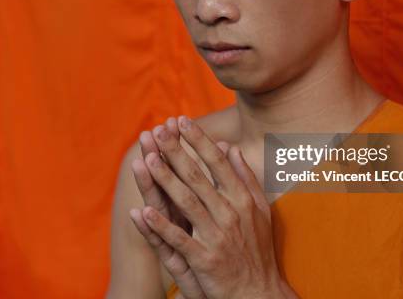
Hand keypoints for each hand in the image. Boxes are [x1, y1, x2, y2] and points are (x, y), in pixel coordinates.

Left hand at [133, 116, 296, 298]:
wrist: (260, 292)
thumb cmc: (258, 248)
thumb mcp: (260, 209)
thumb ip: (245, 177)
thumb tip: (230, 147)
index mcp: (242, 199)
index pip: (217, 162)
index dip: (198, 140)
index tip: (182, 120)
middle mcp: (230, 214)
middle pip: (197, 177)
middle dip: (175, 152)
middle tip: (157, 131)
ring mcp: (217, 236)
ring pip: (186, 202)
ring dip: (164, 180)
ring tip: (146, 160)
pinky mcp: (204, 260)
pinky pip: (179, 240)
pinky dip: (161, 226)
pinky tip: (143, 211)